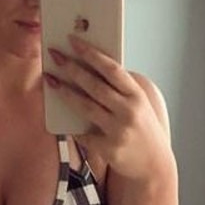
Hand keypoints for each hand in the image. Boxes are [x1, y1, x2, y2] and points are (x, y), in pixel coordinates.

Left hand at [45, 35, 171, 180]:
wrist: (154, 165)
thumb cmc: (141, 129)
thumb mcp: (137, 105)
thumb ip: (119, 89)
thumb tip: (87, 68)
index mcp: (137, 96)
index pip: (112, 69)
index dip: (91, 53)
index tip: (74, 40)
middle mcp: (129, 111)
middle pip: (94, 85)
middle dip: (72, 68)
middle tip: (55, 55)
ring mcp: (119, 131)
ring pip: (85, 107)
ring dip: (65, 92)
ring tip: (51, 80)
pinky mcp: (109, 149)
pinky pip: (84, 134)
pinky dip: (73, 126)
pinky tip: (63, 118)